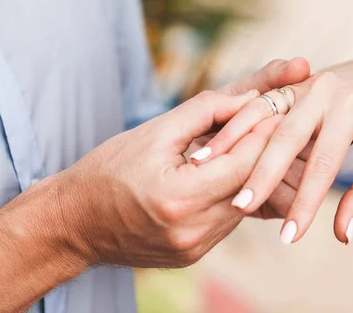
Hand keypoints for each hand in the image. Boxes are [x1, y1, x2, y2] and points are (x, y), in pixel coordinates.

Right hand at [55, 89, 285, 268]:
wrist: (74, 223)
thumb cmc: (108, 170)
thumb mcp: (154, 131)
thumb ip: (206, 111)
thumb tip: (250, 98)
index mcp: (180, 198)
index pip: (244, 162)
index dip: (265, 132)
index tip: (278, 107)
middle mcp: (192, 230)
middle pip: (252, 185)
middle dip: (267, 150)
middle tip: (279, 121)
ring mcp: (195, 248)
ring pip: (245, 203)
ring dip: (253, 173)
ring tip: (259, 142)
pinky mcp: (194, 255)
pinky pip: (229, 219)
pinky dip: (235, 193)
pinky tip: (234, 171)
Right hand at [193, 58, 352, 243]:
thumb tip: (343, 234)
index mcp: (352, 106)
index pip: (324, 162)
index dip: (307, 202)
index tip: (291, 237)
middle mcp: (322, 89)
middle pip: (286, 135)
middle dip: (262, 172)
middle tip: (240, 207)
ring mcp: (301, 84)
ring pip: (261, 113)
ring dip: (233, 141)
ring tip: (206, 170)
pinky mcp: (286, 86)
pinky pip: (255, 105)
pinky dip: (231, 125)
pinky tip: (209, 148)